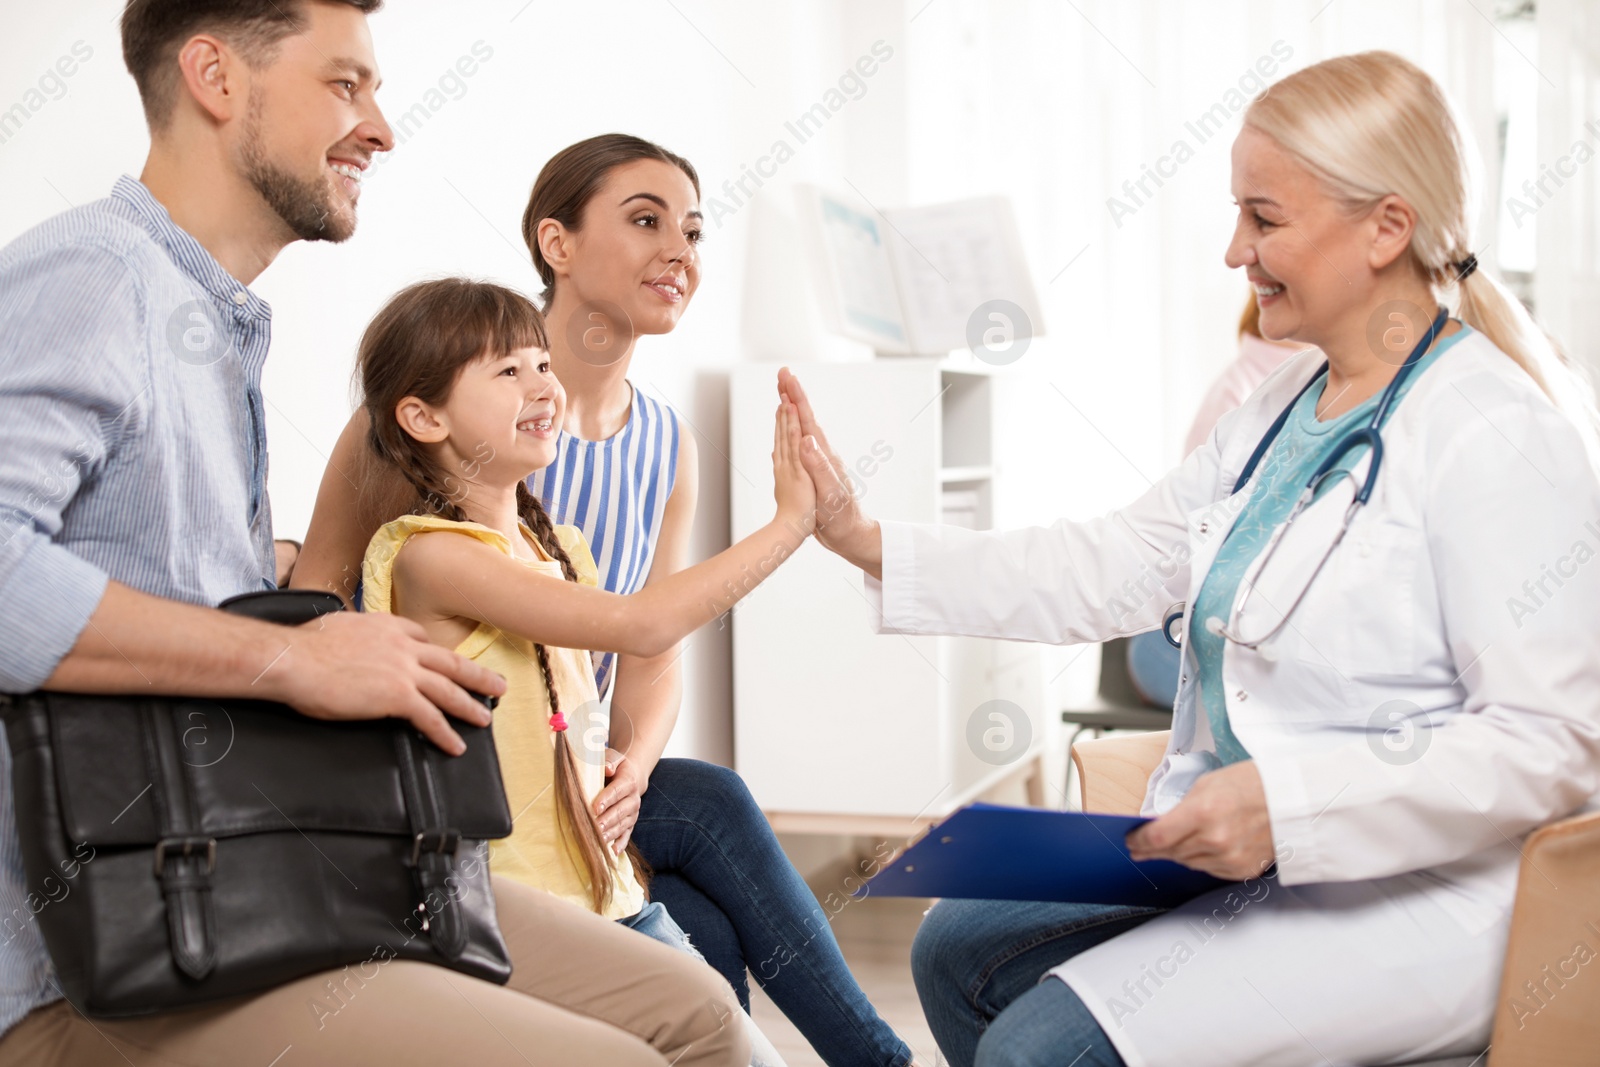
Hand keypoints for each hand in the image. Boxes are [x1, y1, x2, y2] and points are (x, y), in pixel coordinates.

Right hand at [265, 611, 505, 756]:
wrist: (294, 659)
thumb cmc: (304, 647)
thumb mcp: (337, 627)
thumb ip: (354, 634)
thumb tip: (347, 639)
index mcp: (387, 626)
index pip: (421, 637)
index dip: (436, 652)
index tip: (446, 662)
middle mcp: (402, 645)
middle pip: (450, 662)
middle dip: (476, 676)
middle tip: (497, 686)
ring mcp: (403, 670)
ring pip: (448, 689)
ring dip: (470, 706)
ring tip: (485, 718)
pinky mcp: (397, 695)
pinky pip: (430, 717)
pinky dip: (445, 733)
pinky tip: (455, 745)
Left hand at [594, 748, 642, 853]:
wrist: (631, 775)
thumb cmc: (616, 766)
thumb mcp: (614, 757)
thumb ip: (609, 760)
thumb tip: (607, 769)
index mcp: (629, 781)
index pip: (617, 791)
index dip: (606, 799)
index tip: (595, 807)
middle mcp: (633, 798)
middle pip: (621, 810)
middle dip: (608, 819)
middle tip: (595, 826)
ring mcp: (633, 812)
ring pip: (623, 824)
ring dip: (611, 832)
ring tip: (600, 839)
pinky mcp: (630, 823)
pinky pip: (627, 834)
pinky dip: (621, 843)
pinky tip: (613, 851)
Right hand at [778, 367, 881, 577]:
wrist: (850, 535)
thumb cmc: (842, 517)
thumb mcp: (831, 492)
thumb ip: (819, 466)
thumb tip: (806, 439)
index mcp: (824, 455)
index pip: (808, 419)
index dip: (796, 396)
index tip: (787, 376)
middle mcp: (821, 455)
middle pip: (804, 418)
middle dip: (793, 394)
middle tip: (782, 373)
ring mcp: (817, 463)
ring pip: (800, 431)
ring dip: (790, 411)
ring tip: (781, 396)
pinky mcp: (812, 474)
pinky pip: (796, 448)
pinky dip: (789, 435)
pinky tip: (784, 435)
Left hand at [1125, 760, 1275, 880]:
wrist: (1291, 798)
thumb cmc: (1250, 783)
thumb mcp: (1206, 785)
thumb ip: (1180, 809)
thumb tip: (1158, 826)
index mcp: (1202, 813)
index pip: (1156, 837)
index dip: (1139, 841)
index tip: (1131, 841)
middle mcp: (1215, 840)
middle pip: (1169, 852)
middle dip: (1153, 848)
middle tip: (1141, 846)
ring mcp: (1229, 859)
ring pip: (1187, 863)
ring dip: (1176, 854)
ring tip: (1171, 845)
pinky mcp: (1242, 870)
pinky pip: (1208, 870)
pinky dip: (1200, 860)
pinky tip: (1200, 848)